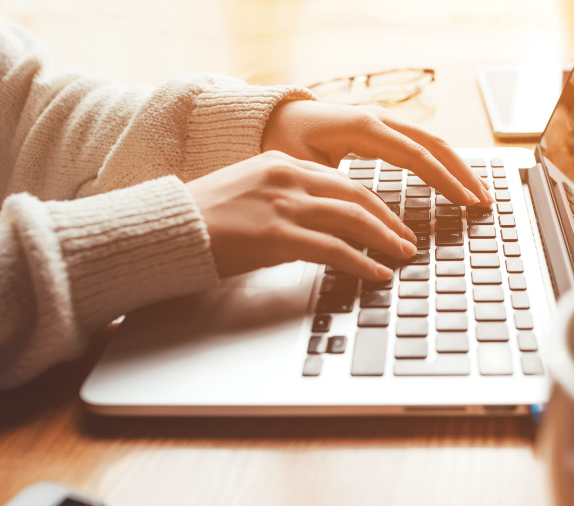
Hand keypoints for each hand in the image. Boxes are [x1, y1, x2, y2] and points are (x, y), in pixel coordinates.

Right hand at [186, 151, 416, 280]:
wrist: (166, 229)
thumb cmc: (201, 218)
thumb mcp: (246, 192)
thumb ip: (282, 199)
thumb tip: (315, 223)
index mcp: (278, 163)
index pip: (340, 180)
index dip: (371, 201)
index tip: (388, 218)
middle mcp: (285, 178)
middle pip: (355, 195)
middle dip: (387, 219)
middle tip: (406, 238)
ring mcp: (282, 205)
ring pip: (352, 218)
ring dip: (384, 239)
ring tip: (402, 256)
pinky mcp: (277, 235)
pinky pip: (334, 249)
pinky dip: (362, 262)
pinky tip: (377, 273)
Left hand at [262, 100, 492, 206]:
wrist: (271, 120)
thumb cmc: (283, 144)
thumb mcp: (305, 171)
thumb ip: (339, 192)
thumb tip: (371, 223)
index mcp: (362, 126)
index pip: (417, 155)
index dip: (445, 180)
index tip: (465, 202)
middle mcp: (378, 119)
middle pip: (435, 144)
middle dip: (463, 174)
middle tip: (485, 202)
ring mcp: (383, 121)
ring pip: (433, 142)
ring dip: (459, 168)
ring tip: (479, 195)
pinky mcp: (383, 130)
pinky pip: (422, 145)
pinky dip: (443, 163)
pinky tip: (455, 182)